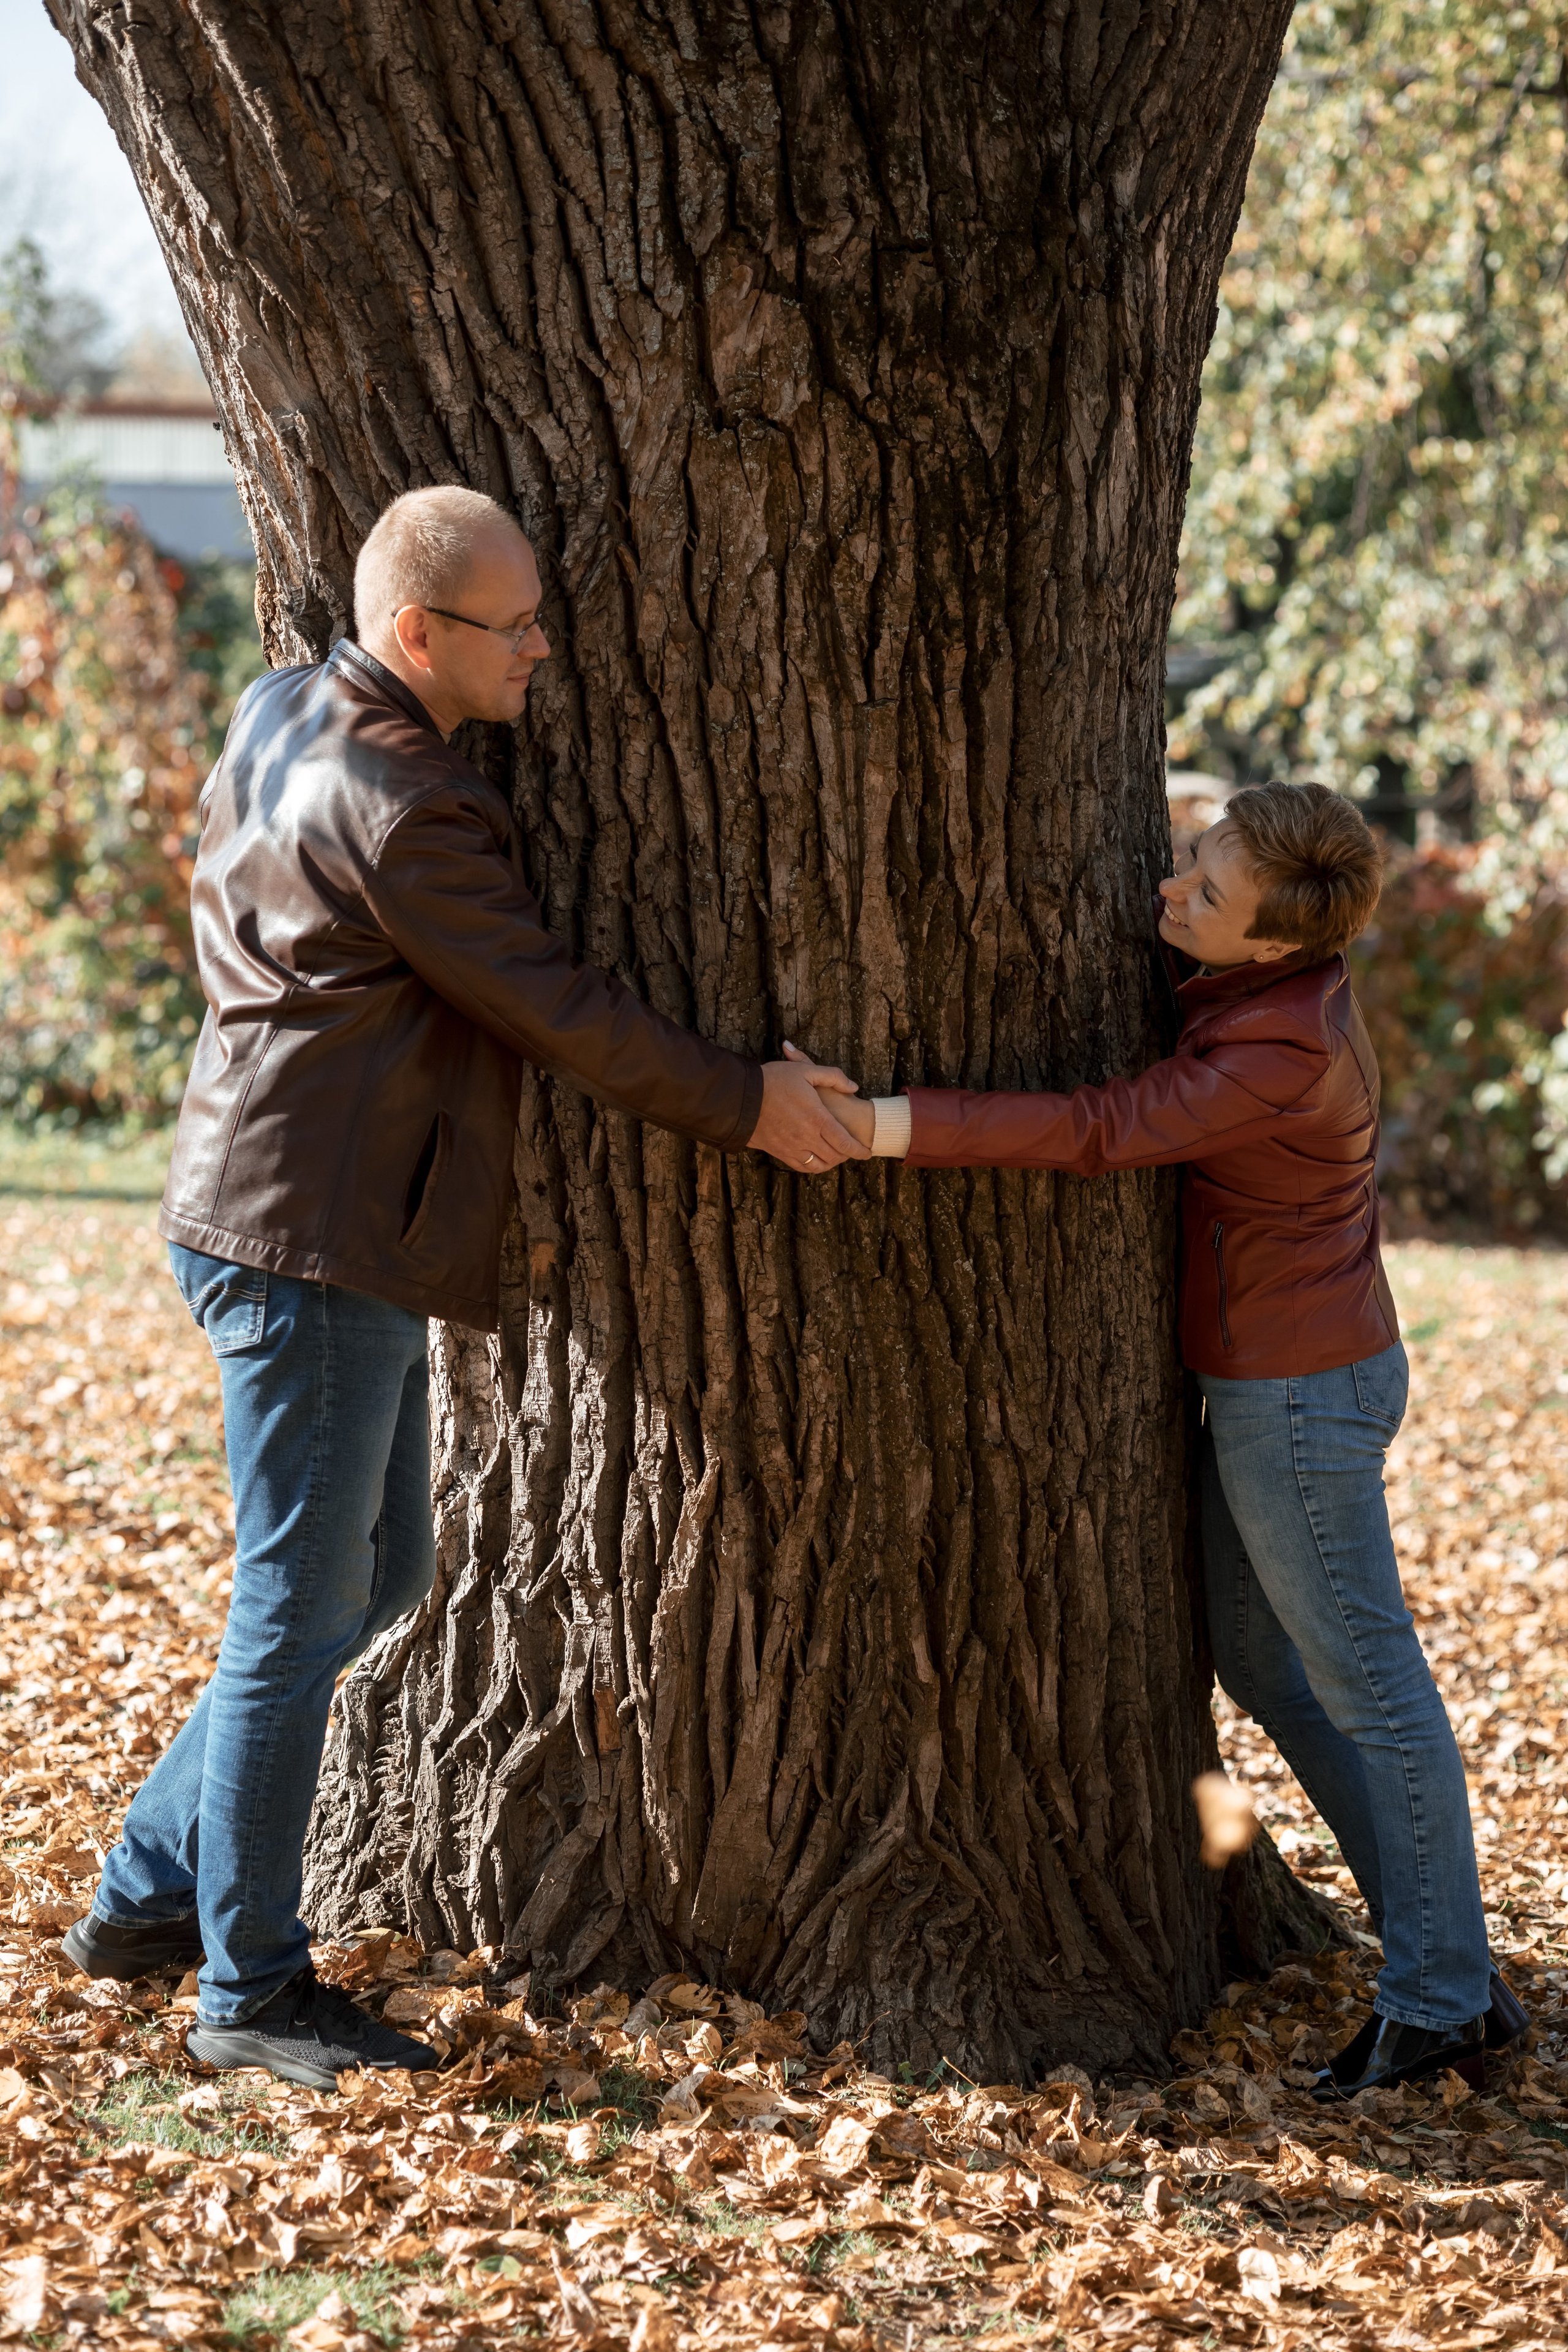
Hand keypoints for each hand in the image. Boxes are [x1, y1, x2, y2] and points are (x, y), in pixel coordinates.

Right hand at [750, 1042, 870, 1171]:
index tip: (867, 1152)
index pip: (845, 1143)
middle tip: (852, 1151)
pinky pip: (801, 1167)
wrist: (741, 1097)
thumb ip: (834, 1077)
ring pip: (819, 1165)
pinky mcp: (779, 1152)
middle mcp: (806, 1137)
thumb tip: (853, 1087)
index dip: (859, 1150)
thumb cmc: (774, 1080)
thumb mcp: (806, 1071)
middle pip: (834, 1156)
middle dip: (847, 1156)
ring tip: (835, 1155)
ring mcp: (792, 1147)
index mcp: (817, 1118)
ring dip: (831, 1162)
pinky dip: (813, 1166)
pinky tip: (816, 1159)